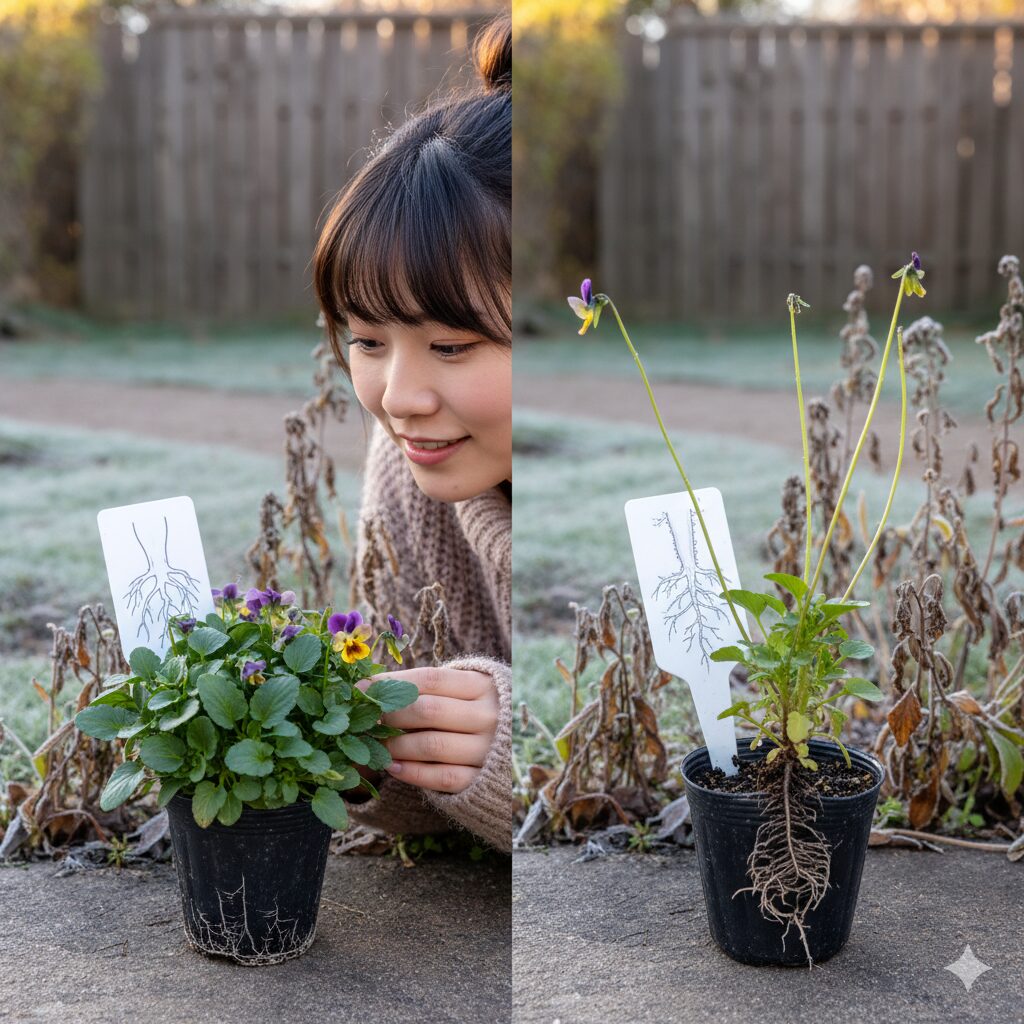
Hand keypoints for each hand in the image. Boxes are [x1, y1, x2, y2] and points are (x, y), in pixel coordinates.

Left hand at [358, 666, 497, 793]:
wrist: (513, 748)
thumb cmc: (473, 711)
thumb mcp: (461, 691)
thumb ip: (426, 689)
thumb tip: (370, 686)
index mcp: (482, 685)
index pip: (430, 679)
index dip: (392, 682)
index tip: (361, 687)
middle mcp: (489, 715)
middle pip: (429, 710)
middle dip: (390, 715)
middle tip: (366, 719)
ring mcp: (487, 749)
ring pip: (432, 745)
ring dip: (396, 746)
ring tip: (376, 744)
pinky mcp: (482, 780)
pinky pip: (442, 777)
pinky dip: (412, 773)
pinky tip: (392, 767)